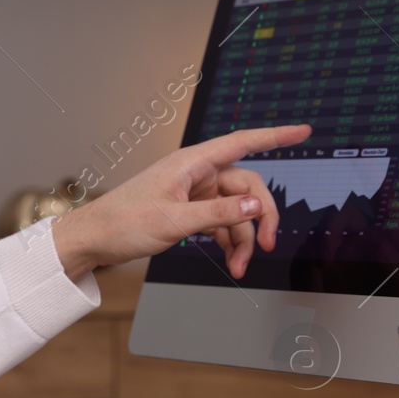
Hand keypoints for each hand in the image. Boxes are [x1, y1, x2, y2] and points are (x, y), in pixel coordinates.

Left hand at [52, 123, 311, 279]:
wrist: (94, 240)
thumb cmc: (123, 222)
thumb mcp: (174, 221)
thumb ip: (219, 213)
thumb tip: (255, 205)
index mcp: (192, 163)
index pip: (242, 142)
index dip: (275, 135)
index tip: (303, 130)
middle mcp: (197, 174)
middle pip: (247, 187)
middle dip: (260, 216)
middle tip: (265, 245)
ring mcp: (195, 194)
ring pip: (236, 211)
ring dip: (243, 239)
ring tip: (239, 267)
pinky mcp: (190, 212)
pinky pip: (222, 223)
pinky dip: (229, 242)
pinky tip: (230, 261)